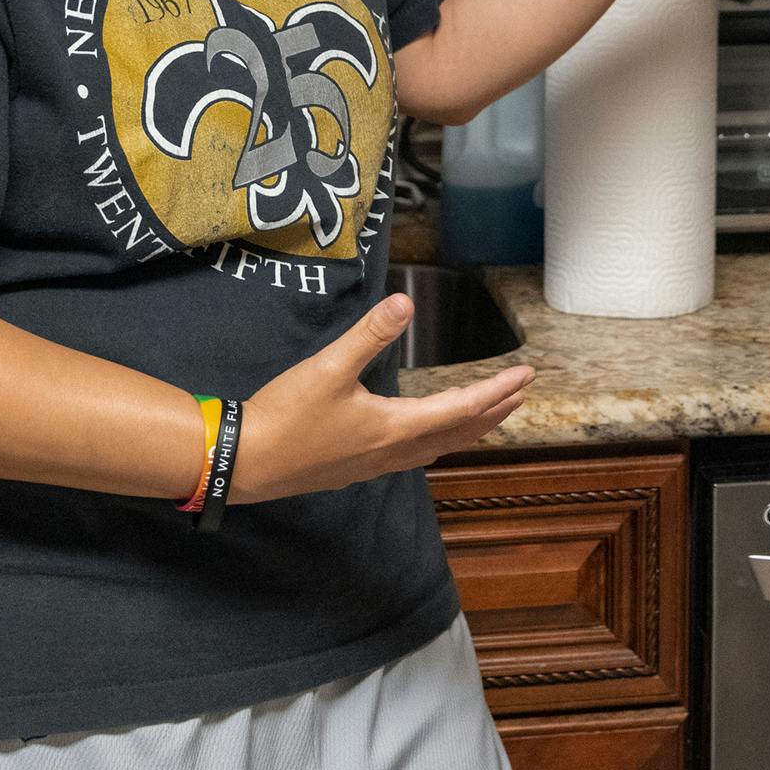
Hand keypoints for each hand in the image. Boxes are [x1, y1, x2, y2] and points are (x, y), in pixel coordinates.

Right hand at [233, 294, 532, 503]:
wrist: (244, 463)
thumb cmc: (285, 416)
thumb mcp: (328, 368)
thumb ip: (369, 334)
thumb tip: (406, 301)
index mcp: (395, 427)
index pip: (462, 408)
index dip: (497, 391)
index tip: (526, 375)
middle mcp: (394, 452)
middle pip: (458, 432)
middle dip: (493, 411)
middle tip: (521, 393)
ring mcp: (376, 464)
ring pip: (438, 447)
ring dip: (469, 428)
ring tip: (490, 413)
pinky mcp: (358, 468)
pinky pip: (416, 454)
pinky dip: (440, 439)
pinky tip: (430, 434)